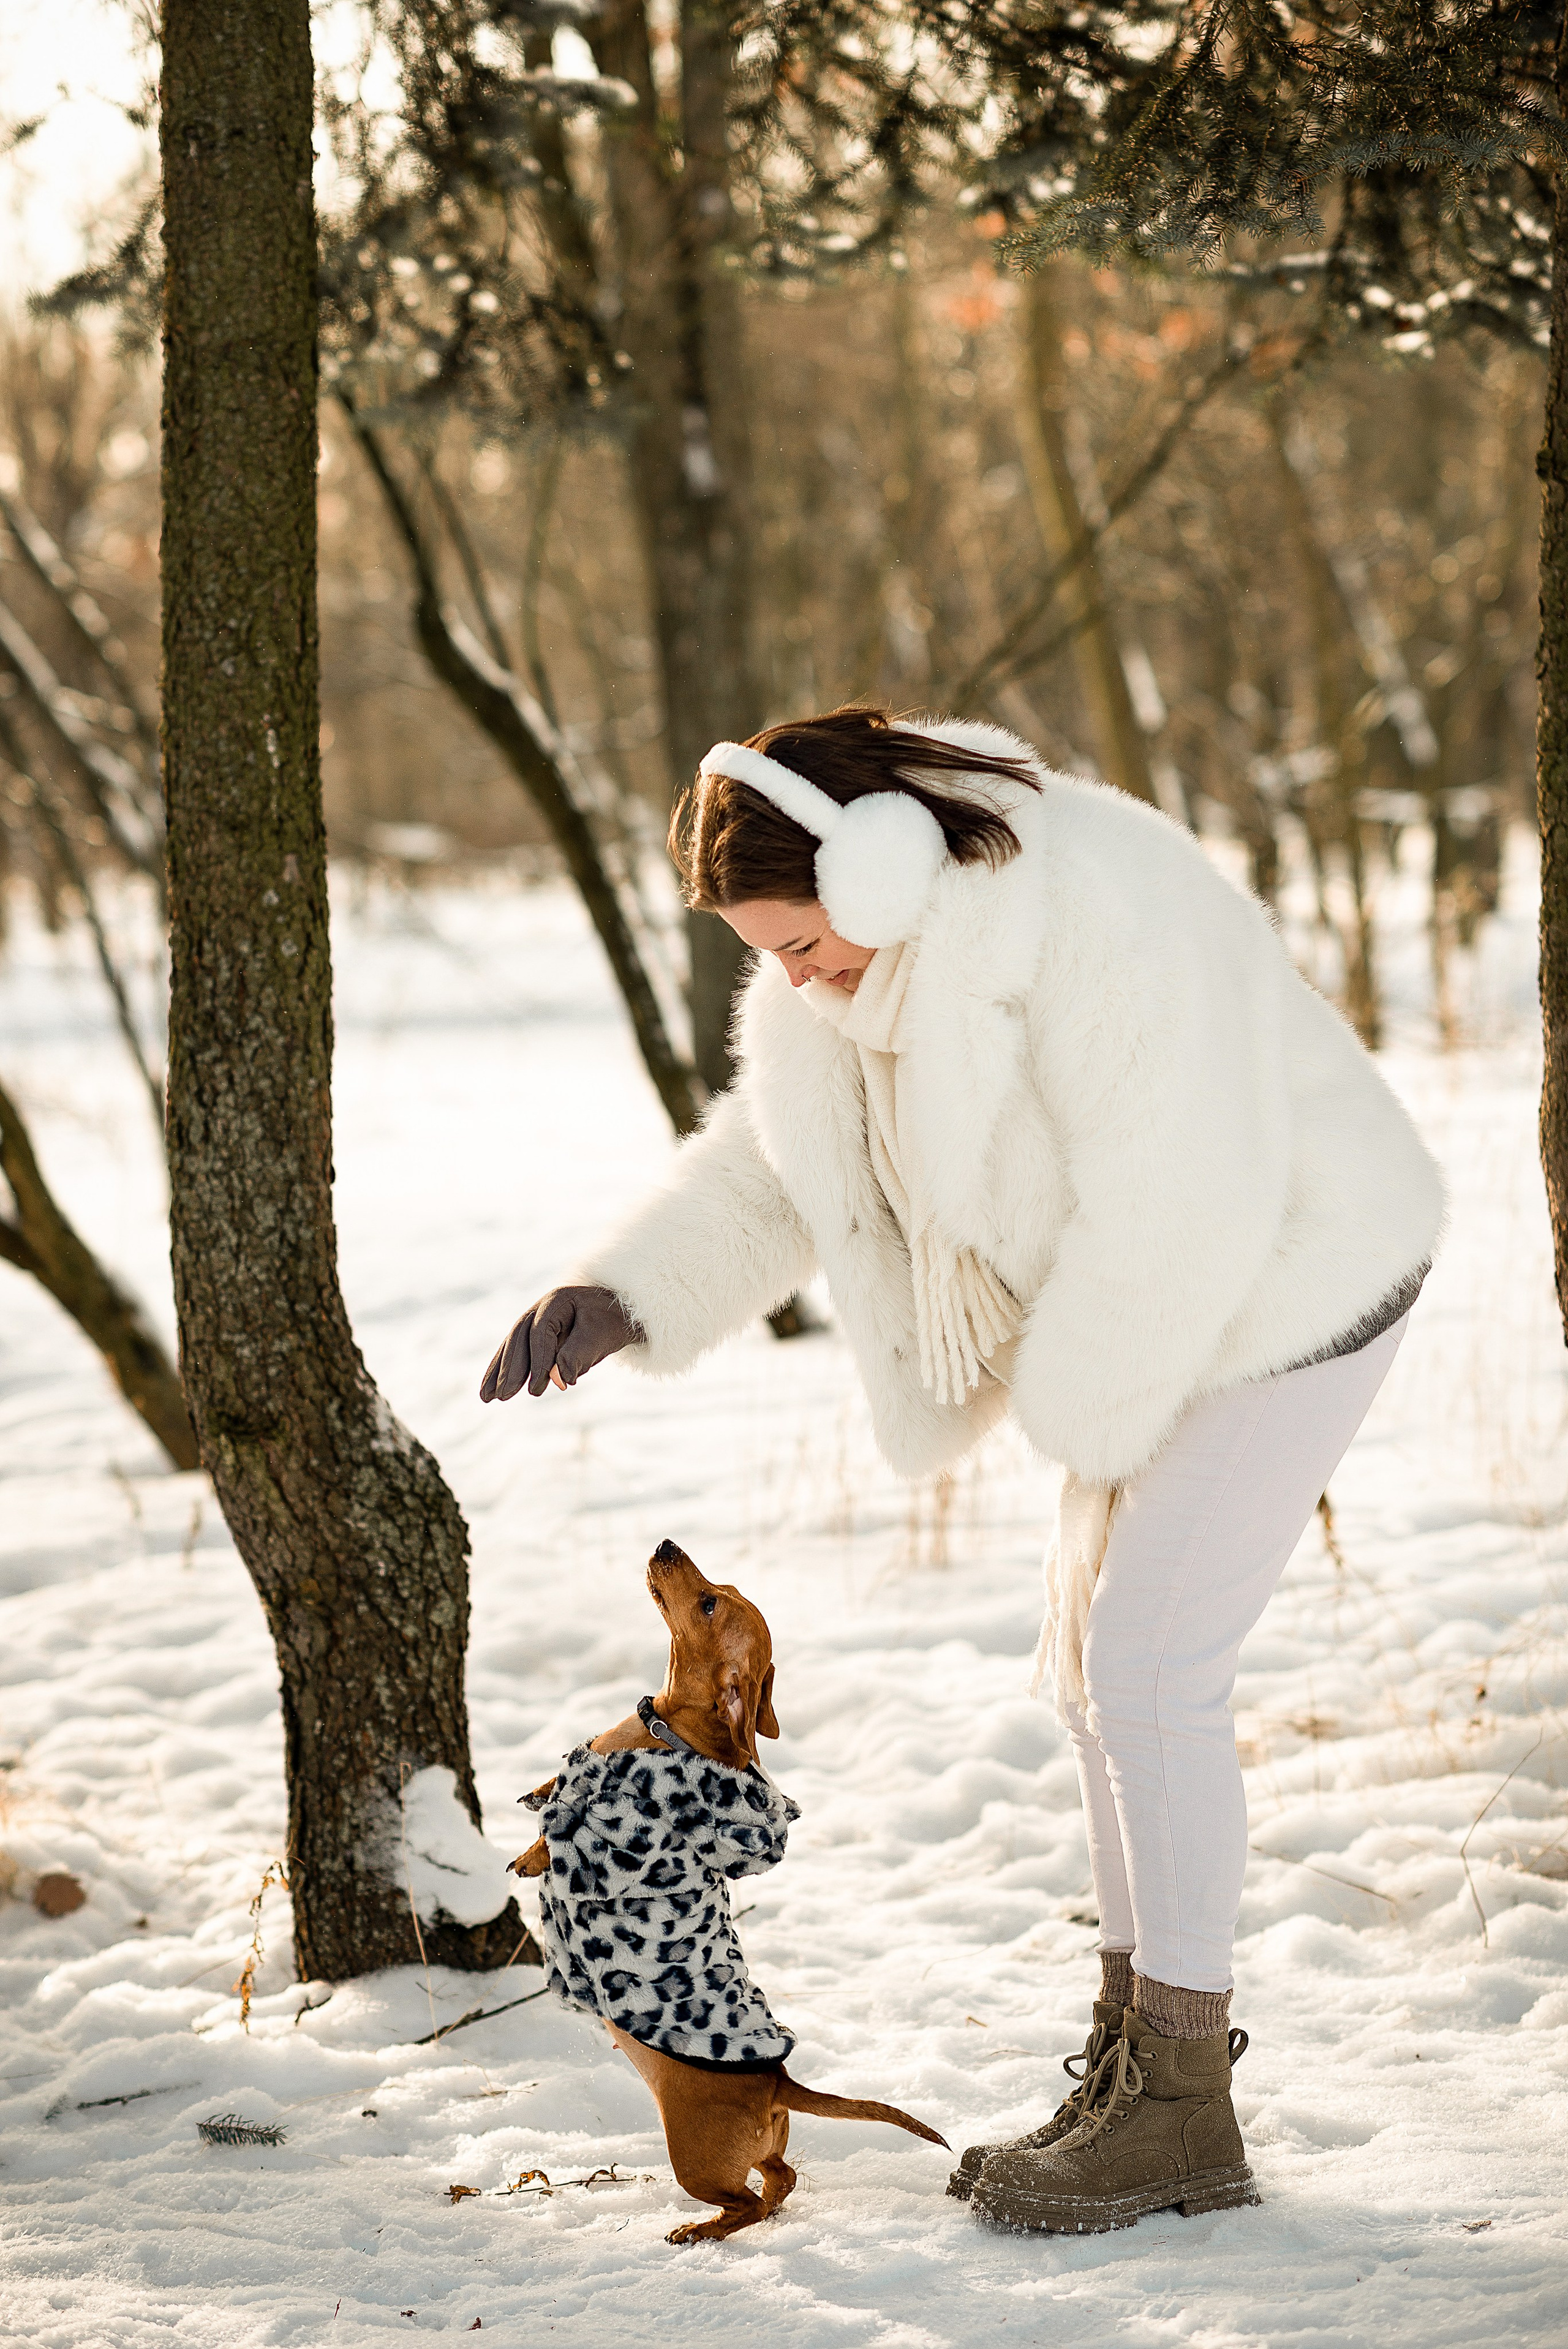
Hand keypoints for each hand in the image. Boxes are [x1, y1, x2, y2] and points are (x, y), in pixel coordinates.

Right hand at [479, 1284, 639, 1401]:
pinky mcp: (533, 1336)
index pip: (541, 1332)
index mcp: (557, 1301)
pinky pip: (516, 1353)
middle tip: (504, 1396)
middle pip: (520, 1338)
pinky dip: (504, 1372)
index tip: (535, 1388)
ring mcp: (534, 1320)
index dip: (537, 1360)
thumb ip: (580, 1354)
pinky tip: (492, 1391)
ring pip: (512, 1346)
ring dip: (499, 1373)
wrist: (616, 1313)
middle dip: (511, 1369)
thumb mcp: (602, 1336)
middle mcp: (540, 1308)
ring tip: (487, 1397)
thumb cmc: (610, 1323)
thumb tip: (560, 1379)